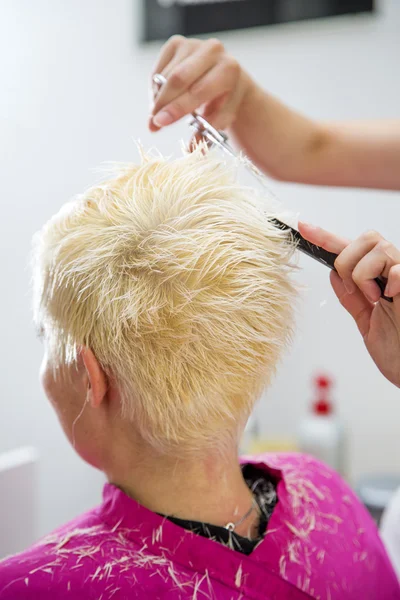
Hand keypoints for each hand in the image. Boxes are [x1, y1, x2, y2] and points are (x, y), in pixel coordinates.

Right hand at [149, 35, 252, 132]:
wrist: (227, 78)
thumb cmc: (223, 101)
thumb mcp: (220, 119)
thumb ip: (206, 133)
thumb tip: (192, 150)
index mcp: (228, 69)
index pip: (198, 90)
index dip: (177, 108)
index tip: (161, 123)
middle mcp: (212, 51)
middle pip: (177, 79)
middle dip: (162, 104)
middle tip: (153, 123)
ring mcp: (193, 44)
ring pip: (165, 76)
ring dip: (158, 99)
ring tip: (159, 115)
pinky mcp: (176, 43)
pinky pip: (158, 70)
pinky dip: (155, 88)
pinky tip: (162, 99)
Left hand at [299, 222, 399, 387]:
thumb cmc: (398, 351)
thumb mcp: (367, 323)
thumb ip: (352, 298)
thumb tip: (334, 274)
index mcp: (381, 280)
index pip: (351, 250)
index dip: (326, 237)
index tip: (303, 228)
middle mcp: (395, 273)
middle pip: (366, 238)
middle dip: (348, 261)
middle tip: (356, 291)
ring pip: (378, 248)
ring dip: (364, 275)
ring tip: (375, 299)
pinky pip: (399, 267)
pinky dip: (389, 281)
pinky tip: (391, 298)